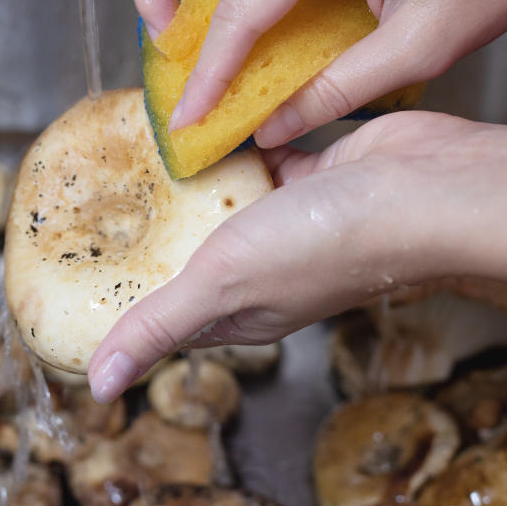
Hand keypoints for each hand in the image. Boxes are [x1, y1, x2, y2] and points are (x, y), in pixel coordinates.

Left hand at [88, 112, 506, 401]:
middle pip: (193, 251)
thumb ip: (159, 327)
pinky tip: (208, 122)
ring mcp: (291, 220)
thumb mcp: (221, 285)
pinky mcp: (312, 173)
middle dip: (152, 227)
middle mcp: (265, 268)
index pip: (169, 312)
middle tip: (105, 189)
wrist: (421, 187)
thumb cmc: (330, 245)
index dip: (128, 296)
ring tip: (144, 147)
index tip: (85, 266)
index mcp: (242, 309)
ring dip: (193, 180)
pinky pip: (259, 159)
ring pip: (226, 201)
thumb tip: (99, 384)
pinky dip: (236, 144)